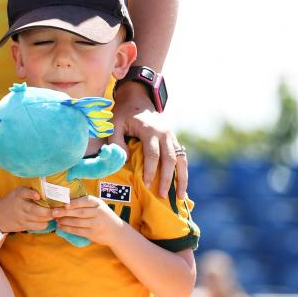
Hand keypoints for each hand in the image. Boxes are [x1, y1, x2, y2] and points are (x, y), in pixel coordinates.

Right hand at [0, 187, 55, 232]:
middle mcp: (21, 206)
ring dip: (49, 217)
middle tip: (59, 211)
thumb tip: (48, 189)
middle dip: (49, 212)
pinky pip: (38, 226)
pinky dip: (45, 223)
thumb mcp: (18, 193)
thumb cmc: (12, 201)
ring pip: (40, 219)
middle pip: (36, 210)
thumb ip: (30, 191)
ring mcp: (23, 217)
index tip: (38, 195)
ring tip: (55, 214)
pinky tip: (47, 220)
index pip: (24, 192)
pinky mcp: (25, 226)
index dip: (31, 193)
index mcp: (18, 195)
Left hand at [51, 195, 126, 246]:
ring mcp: (96, 224)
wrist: (117, 231)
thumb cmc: (103, 215)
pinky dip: (68, 229)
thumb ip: (85, 203)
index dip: (73, 203)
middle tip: (54, 212)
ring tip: (56, 220)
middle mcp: (98, 213)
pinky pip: (78, 231)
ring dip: (65, 221)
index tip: (63, 204)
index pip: (84, 201)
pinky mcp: (93, 234)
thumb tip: (65, 201)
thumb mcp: (98, 206)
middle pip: (79, 212)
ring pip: (77, 222)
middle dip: (65, 212)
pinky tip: (61, 227)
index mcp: (98, 203)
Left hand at [109, 82, 187, 198]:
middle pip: (170, 159)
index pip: (153, 153)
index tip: (145, 183)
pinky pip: (182, 158)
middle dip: (166, 178)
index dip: (150, 170)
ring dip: (181, 179)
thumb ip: (116, 141)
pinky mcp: (174, 140)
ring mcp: (171, 137)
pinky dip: (183, 172)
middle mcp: (164, 134)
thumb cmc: (123, 114)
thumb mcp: (114, 124)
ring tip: (180, 197)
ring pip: (181, 160)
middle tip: (161, 195)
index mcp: (150, 130)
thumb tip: (125, 160)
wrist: (137, 99)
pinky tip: (181, 186)